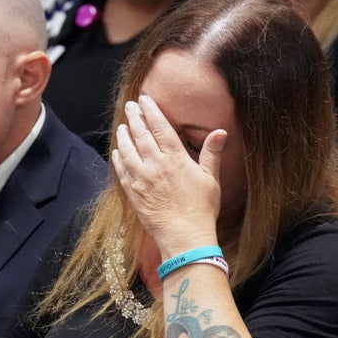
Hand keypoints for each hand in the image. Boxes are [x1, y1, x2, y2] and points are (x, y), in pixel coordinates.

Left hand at [111, 95, 227, 257]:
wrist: (185, 237)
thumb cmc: (201, 209)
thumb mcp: (210, 179)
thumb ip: (211, 153)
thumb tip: (220, 132)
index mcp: (175, 158)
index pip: (160, 127)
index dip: (151, 111)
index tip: (145, 100)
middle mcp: (155, 165)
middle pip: (141, 134)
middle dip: (135, 118)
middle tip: (131, 107)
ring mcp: (141, 179)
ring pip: (128, 150)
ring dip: (124, 136)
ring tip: (122, 126)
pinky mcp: (133, 193)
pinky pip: (122, 171)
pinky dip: (118, 159)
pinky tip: (117, 152)